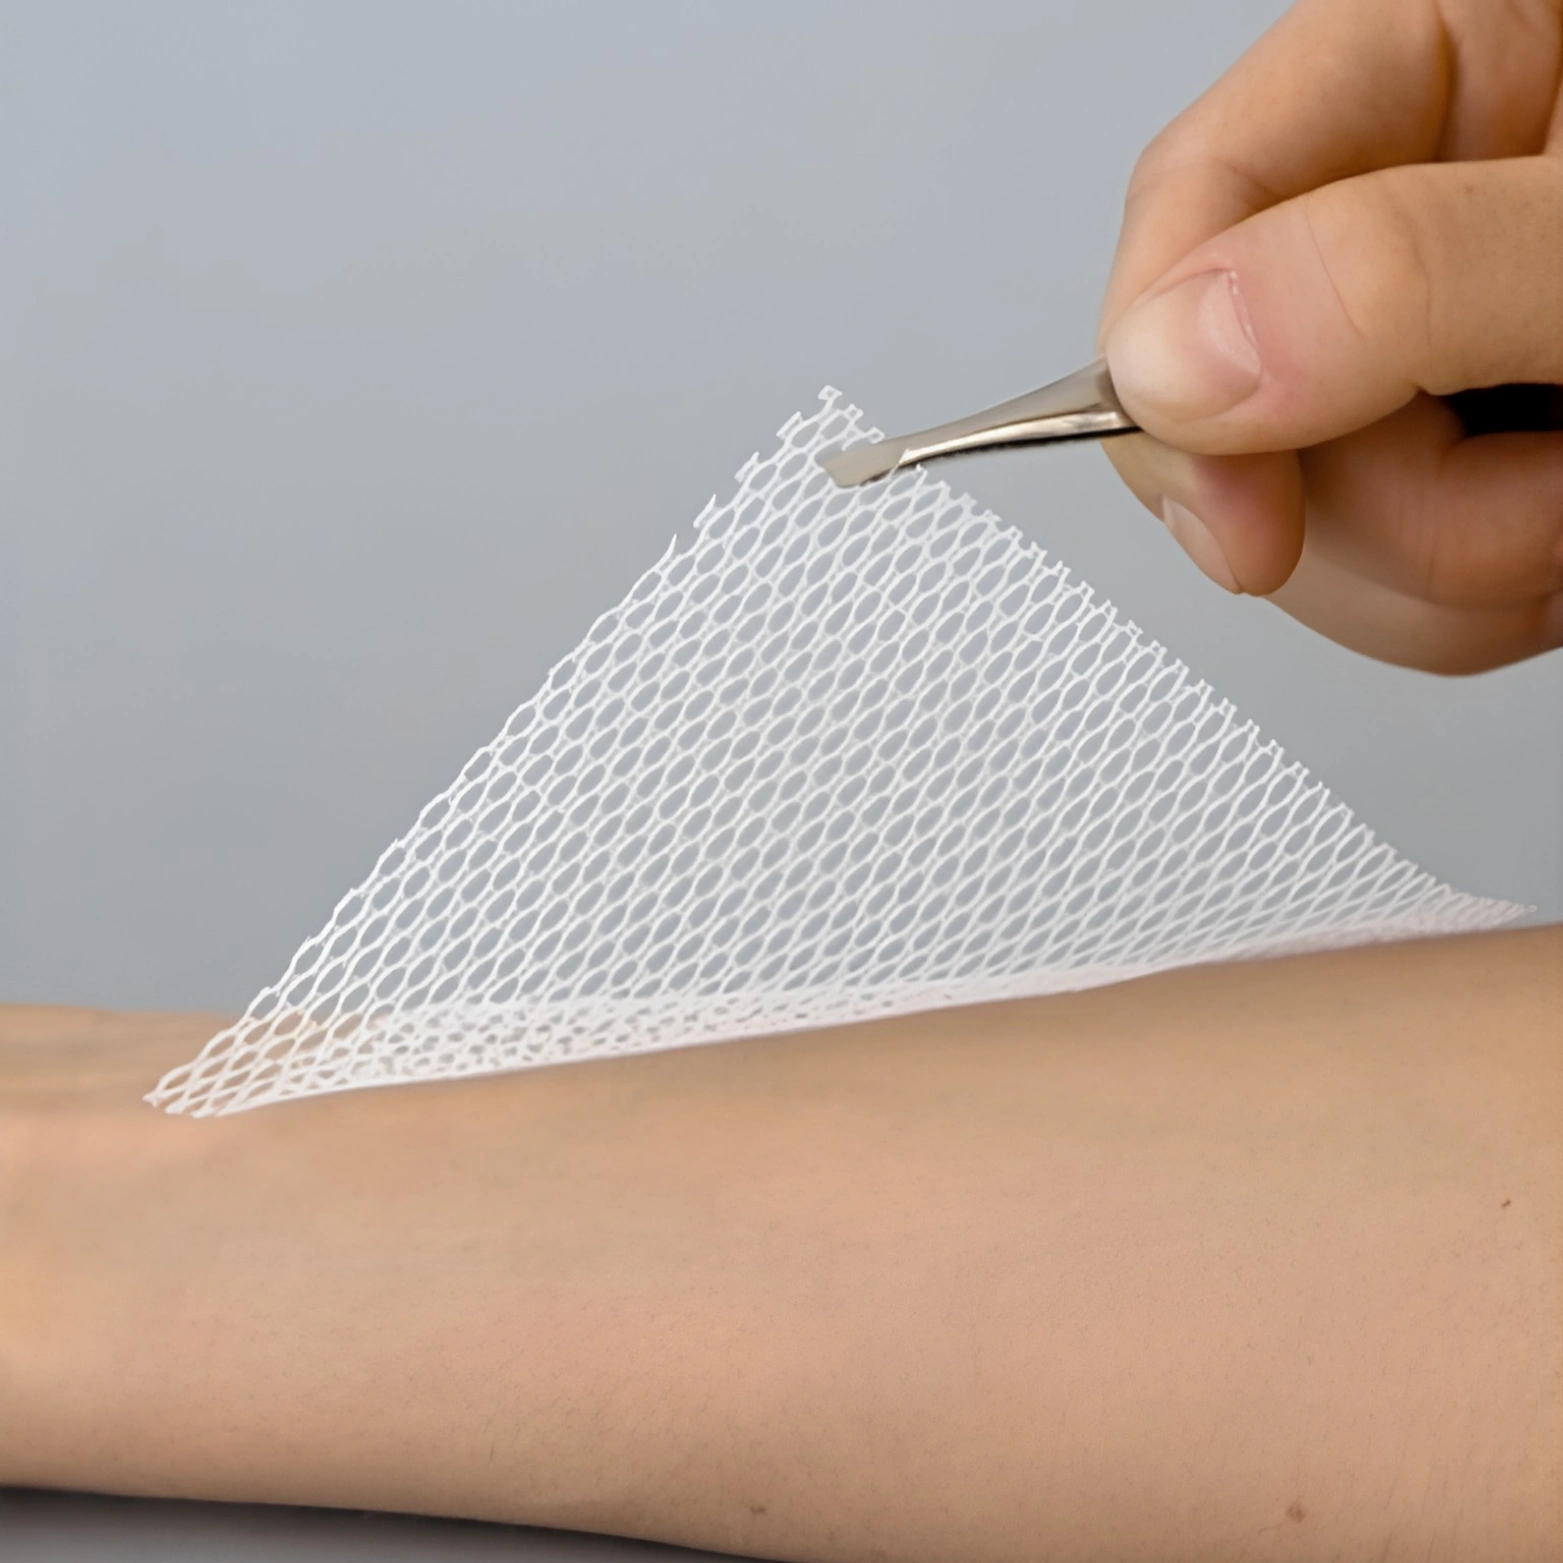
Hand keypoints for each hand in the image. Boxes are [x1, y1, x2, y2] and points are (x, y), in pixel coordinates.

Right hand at [1099, 0, 1562, 672]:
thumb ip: (1415, 271)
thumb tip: (1177, 355)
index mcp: (1429, 66)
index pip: (1194, 208)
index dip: (1170, 377)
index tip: (1240, 522)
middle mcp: (1402, 212)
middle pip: (1232, 404)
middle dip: (1379, 508)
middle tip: (1538, 489)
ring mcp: (1422, 353)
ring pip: (1305, 522)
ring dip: (1450, 570)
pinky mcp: (1456, 462)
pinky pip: (1386, 583)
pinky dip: (1482, 597)